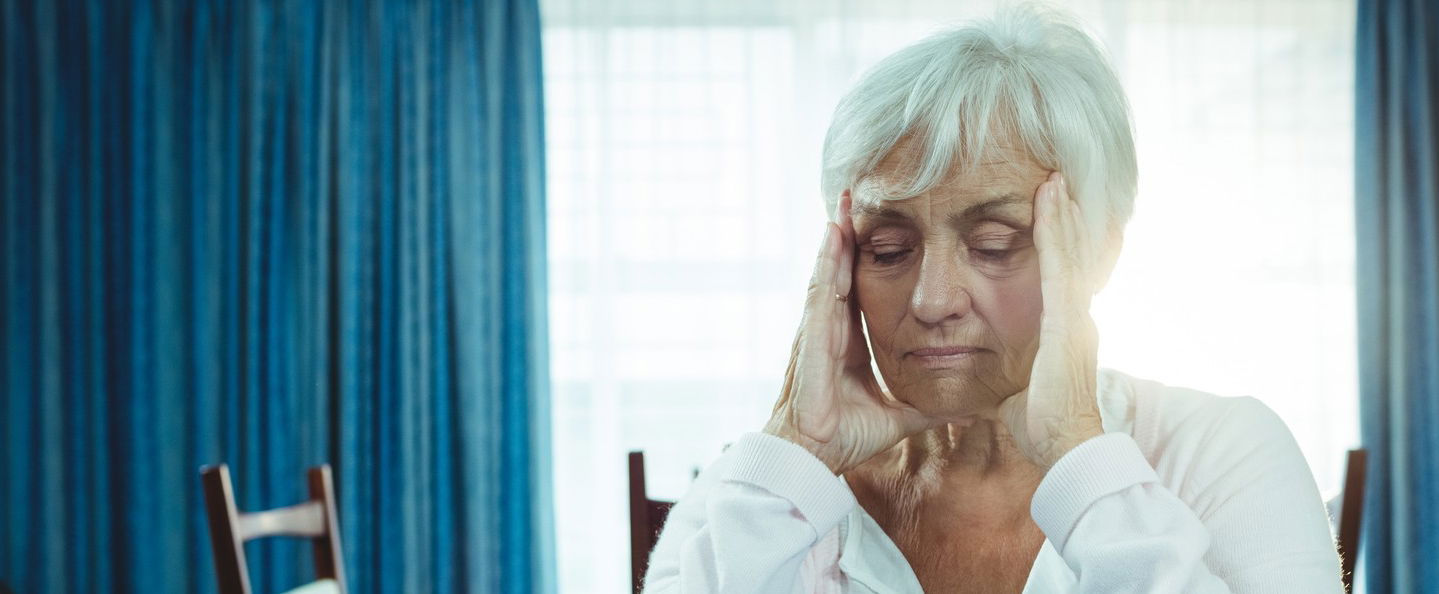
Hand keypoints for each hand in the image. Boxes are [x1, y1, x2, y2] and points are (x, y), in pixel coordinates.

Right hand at [764, 194, 940, 474]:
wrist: (814, 457)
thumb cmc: (844, 438)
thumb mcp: (898, 415)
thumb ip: (927, 406)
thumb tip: (966, 407)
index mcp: (847, 342)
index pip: (859, 288)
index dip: (865, 257)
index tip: (878, 227)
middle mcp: (829, 328)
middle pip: (840, 268)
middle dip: (848, 232)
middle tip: (859, 195)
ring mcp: (817, 328)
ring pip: (828, 269)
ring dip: (836, 235)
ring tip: (846, 200)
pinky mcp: (811, 335)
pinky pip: (820, 288)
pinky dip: (826, 258)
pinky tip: (833, 232)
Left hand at [998, 172, 1104, 468]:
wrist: (1065, 446)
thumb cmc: (1040, 424)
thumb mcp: (1019, 386)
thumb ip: (1009, 370)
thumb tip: (990, 373)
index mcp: (1065, 331)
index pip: (1059, 277)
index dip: (1057, 246)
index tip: (1050, 216)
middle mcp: (1076, 318)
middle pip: (1070, 258)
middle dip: (1064, 221)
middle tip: (1056, 184)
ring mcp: (1076, 317)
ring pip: (1068, 254)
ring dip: (1062, 216)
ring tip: (1054, 182)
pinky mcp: (1068, 321)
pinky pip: (1059, 267)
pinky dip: (1056, 234)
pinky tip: (1050, 206)